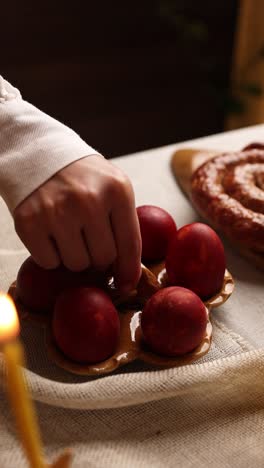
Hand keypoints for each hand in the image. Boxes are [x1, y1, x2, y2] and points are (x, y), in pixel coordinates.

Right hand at [14, 155, 141, 291]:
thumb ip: (125, 226)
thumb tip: (127, 277)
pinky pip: (49, 263)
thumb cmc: (83, 178)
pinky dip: (51, 255)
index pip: (130, 245)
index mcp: (117, 190)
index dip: (129, 271)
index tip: (126, 284)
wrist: (39, 155)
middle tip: (90, 242)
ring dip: (75, 256)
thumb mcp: (114, 187)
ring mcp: (57, 212)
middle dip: (99, 258)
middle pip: (103, 259)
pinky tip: (51, 233)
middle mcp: (88, 201)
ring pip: (77, 265)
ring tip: (70, 233)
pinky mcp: (29, 223)